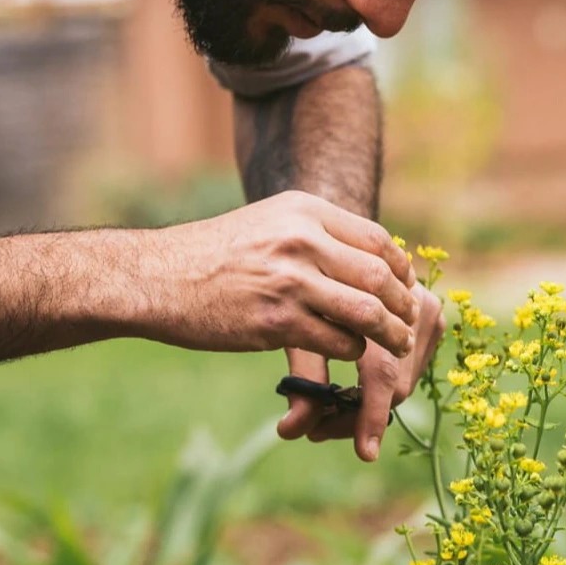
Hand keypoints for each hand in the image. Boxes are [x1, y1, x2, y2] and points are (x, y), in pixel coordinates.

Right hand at [155, 191, 416, 359]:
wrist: (157, 276)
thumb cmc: (214, 252)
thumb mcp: (269, 222)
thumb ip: (315, 233)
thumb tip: (367, 256)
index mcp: (304, 211)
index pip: (377, 239)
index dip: (400, 268)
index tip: (405, 288)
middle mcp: (302, 240)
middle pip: (379, 275)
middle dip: (402, 305)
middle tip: (408, 324)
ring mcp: (291, 281)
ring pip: (366, 312)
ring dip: (389, 334)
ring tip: (395, 344)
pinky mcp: (277, 321)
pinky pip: (338, 341)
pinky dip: (353, 352)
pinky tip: (349, 353)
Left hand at [276, 282, 445, 459]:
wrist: (342, 241)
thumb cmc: (310, 286)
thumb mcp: (299, 329)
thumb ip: (303, 382)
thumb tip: (291, 430)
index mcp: (374, 304)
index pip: (383, 375)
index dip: (371, 416)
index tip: (365, 452)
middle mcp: (411, 305)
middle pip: (395, 384)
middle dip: (358, 415)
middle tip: (318, 427)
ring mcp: (428, 308)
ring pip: (406, 378)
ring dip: (371, 400)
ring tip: (332, 404)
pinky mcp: (433, 314)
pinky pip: (412, 364)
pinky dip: (386, 379)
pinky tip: (357, 380)